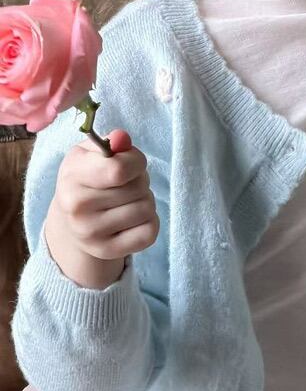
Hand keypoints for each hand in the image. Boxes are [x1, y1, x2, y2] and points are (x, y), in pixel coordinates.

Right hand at [44, 129, 159, 288]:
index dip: (136, 162)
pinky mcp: (108, 251)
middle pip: (138, 188)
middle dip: (140, 181)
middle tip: (125, 185)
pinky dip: (149, 222)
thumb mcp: (90, 155)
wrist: (70, 221)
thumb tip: (122, 138)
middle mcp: (77, 209)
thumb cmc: (86, 180)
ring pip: (147, 209)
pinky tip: (132, 219)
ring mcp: (91, 234)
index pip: (119, 170)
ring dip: (145, 201)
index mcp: (71, 178)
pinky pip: (150, 232)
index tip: (131, 163)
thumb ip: (110, 144)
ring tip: (127, 201)